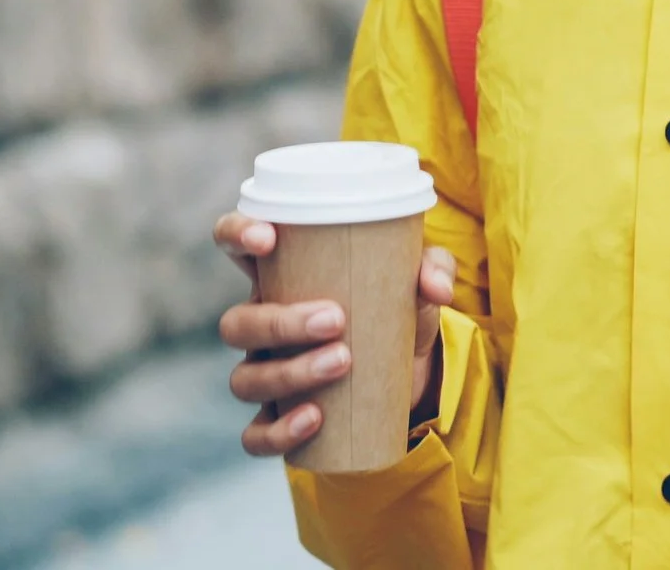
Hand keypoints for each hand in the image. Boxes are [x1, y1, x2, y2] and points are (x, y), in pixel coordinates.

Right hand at [213, 210, 457, 457]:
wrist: (411, 371)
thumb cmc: (399, 307)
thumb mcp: (419, 280)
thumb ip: (432, 269)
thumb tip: (435, 287)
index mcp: (283, 275)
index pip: (233, 243)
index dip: (235, 235)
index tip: (268, 239)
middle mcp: (263, 323)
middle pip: (237, 323)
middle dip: (281, 322)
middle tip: (336, 319)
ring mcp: (266, 373)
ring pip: (245, 379)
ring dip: (290, 373)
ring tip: (343, 362)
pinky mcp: (280, 418)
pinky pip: (256, 434)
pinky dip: (279, 431)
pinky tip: (314, 419)